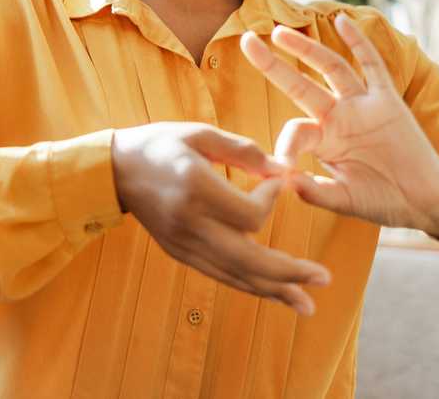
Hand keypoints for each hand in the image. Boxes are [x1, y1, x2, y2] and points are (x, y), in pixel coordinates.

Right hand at [110, 121, 331, 315]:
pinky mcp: (180, 254)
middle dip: (289, 273)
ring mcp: (183, 244)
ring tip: (307, 304)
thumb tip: (281, 168)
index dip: (273, 200)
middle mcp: (190, 224)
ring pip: (236, 276)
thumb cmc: (159, 145)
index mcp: (195, 189)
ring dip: (274, 291)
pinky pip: (221, 275)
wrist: (114, 171)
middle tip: (325, 278)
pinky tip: (274, 293)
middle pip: (248, 260)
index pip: (249, 215)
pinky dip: (250, 285)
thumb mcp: (200, 134)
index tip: (280, 180)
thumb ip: (242, 150)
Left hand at [239, 13, 438, 234]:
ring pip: (331, 68)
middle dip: (273, 65)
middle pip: (300, 84)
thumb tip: (284, 182)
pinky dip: (359, 43)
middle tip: (246, 41)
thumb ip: (316, 193)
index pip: (296, 130)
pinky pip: (372, 66)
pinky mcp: (388, 101)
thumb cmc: (383, 201)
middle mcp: (339, 118)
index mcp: (324, 142)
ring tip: (279, 32)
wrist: (425, 200)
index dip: (285, 145)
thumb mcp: (345, 201)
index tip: (281, 168)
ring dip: (307, 49)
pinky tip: (343, 20)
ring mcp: (363, 106)